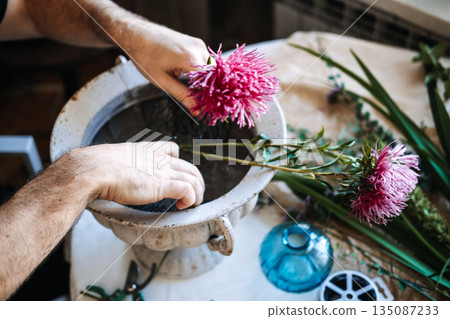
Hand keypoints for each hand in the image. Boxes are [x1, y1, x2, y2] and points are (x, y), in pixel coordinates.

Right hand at [71, 142, 204, 209]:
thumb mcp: (114, 159)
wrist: (94, 169)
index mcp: (148, 151)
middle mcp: (159, 159)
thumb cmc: (98, 167)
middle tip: (191, 195)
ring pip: (193, 178)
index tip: (176, 174)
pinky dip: (190, 198)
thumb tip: (110, 173)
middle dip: (196, 181)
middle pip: (190, 167)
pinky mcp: (161, 185)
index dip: (179, 162)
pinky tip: (182, 206)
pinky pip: (186, 190)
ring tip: (192, 204)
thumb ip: (121, 165)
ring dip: (197, 193)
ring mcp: (162, 171)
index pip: (173, 149)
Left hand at [122, 22, 208, 111]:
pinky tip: (185, 74)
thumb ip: (181, 95)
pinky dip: (198, 70)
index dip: (209, 96)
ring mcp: (197, 43)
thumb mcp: (162, 80)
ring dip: (202, 79)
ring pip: (209, 68)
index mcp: (189, 58)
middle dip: (206, 88)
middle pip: (212, 75)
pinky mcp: (194, 42)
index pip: (210, 81)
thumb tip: (196, 109)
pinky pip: (202, 60)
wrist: (136, 34)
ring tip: (188, 86)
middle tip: (198, 101)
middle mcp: (197, 48)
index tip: (205, 107)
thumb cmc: (144, 56)